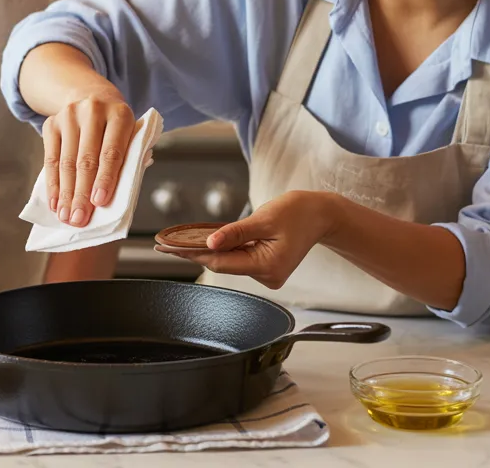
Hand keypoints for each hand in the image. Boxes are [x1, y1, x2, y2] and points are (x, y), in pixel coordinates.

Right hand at [42, 91, 134, 227]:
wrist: (92, 95)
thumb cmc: (116, 128)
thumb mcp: (130, 135)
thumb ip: (127, 161)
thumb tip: (113, 200)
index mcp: (120, 114)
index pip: (111, 151)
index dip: (105, 178)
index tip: (99, 202)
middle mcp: (93, 111)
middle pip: (86, 159)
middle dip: (82, 193)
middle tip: (79, 219)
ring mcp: (69, 115)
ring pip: (66, 162)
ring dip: (66, 193)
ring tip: (66, 216)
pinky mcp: (52, 123)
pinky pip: (50, 159)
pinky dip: (53, 184)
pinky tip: (55, 202)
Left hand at [163, 192, 337, 289]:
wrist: (322, 214)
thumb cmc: (298, 212)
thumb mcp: (264, 218)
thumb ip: (236, 232)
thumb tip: (210, 242)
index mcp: (268, 266)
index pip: (221, 262)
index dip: (193, 254)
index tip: (170, 249)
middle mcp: (268, 276)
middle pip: (224, 264)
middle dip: (197, 252)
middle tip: (167, 244)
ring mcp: (268, 274)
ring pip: (231, 262)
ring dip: (211, 250)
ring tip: (183, 241)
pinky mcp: (267, 267)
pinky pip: (240, 259)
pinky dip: (226, 249)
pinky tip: (208, 241)